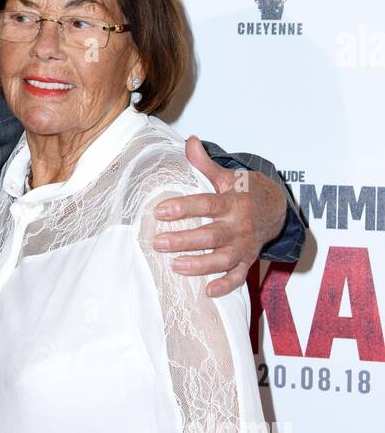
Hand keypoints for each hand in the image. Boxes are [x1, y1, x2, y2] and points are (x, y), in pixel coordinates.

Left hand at [152, 136, 287, 297]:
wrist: (275, 208)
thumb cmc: (245, 192)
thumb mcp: (227, 176)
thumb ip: (205, 163)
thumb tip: (191, 141)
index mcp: (233, 203)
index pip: (206, 205)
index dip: (183, 208)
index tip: (160, 211)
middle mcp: (239, 226)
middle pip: (210, 235)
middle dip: (183, 240)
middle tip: (157, 242)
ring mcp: (244, 245)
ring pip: (222, 259)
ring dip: (199, 265)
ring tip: (174, 266)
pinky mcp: (247, 260)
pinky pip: (238, 276)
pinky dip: (226, 285)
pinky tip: (208, 291)